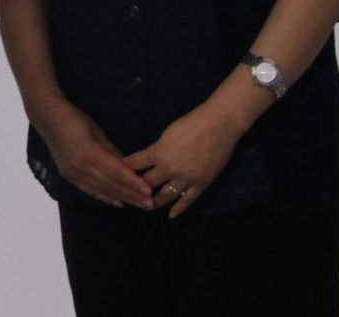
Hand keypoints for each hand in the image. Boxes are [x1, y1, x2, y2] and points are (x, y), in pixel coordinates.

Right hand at [39, 101, 154, 209]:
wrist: (48, 118)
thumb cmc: (75, 119)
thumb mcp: (97, 131)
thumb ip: (112, 151)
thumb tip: (128, 167)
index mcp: (89, 152)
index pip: (116, 171)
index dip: (133, 182)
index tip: (148, 190)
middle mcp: (80, 166)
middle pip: (110, 184)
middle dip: (132, 194)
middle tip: (150, 203)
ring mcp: (72, 173)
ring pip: (101, 190)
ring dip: (122, 198)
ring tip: (139, 205)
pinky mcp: (68, 177)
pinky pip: (90, 191)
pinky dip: (105, 197)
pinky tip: (118, 202)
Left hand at [122, 102, 243, 217]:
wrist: (218, 126)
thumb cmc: (192, 124)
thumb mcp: (168, 133)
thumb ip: (158, 148)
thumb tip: (152, 157)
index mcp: (159, 153)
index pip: (137, 164)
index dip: (127, 169)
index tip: (119, 173)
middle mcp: (170, 169)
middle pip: (148, 183)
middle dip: (138, 188)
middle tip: (130, 194)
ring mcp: (186, 179)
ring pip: (166, 195)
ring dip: (155, 201)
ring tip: (147, 206)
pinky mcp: (201, 184)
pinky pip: (188, 200)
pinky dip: (179, 209)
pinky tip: (171, 215)